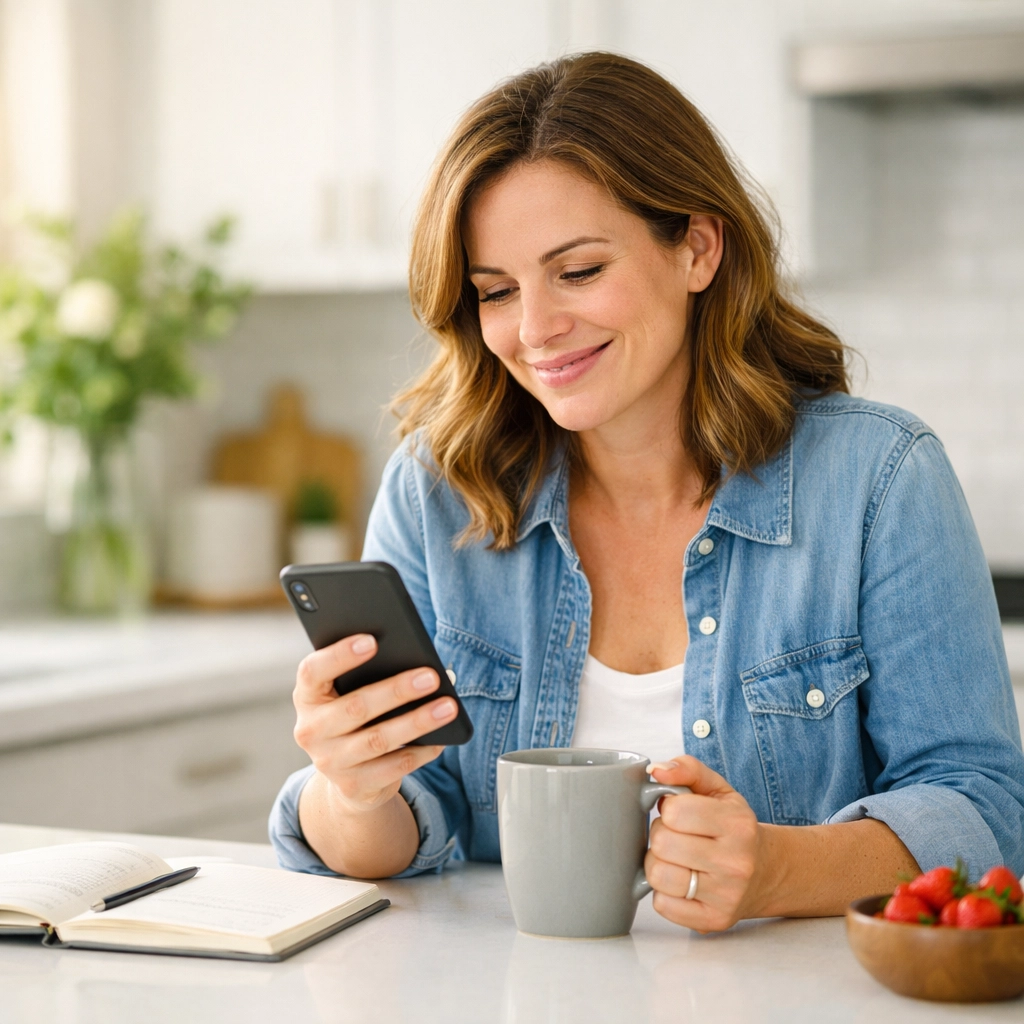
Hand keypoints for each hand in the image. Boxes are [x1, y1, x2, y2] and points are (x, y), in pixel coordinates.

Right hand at [292, 633, 457, 815]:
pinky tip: (441, 739)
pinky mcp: (353, 785)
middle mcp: (311, 730)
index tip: (372, 640)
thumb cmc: (355, 714)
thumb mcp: (348, 693)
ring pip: (378, 739)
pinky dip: (420, 752)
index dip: (340, 655)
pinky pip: (393, 767)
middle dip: (397, 690)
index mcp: (307, 696)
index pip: (313, 671)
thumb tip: (415, 663)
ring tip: (448, 707)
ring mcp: (329, 762)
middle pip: (356, 707)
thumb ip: (367, 675)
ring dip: (417, 722)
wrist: (346, 772)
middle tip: (431, 677)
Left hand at [644, 755, 764, 931]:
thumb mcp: (718, 789)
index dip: (669, 809)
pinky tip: (681, 881)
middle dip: (662, 835)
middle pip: (662, 844)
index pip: (674, 811)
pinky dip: (664, 892)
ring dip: (659, 864)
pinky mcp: (713, 921)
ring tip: (676, 858)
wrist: (766, 872)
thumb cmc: (734, 828)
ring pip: (657, 876)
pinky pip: (662, 905)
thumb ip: (687, 768)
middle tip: (677, 836)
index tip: (679, 813)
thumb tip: (656, 770)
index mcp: (737, 824)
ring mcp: (726, 896)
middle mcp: (736, 862)